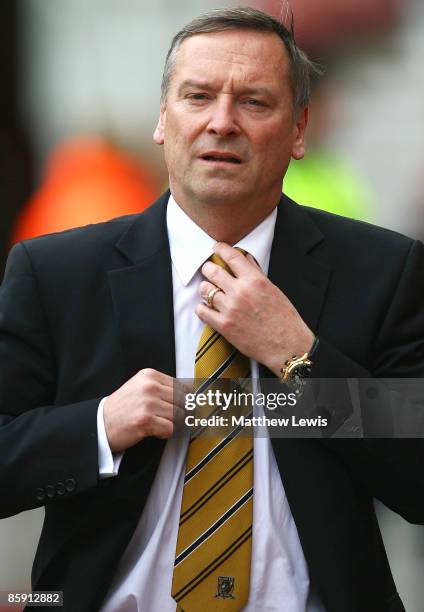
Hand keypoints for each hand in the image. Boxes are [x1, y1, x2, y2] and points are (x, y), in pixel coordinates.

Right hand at [103, 369, 186, 452]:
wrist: (101, 422)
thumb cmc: (122, 407)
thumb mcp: (141, 387)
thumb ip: (163, 387)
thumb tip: (191, 394)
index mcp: (149, 375)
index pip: (183, 386)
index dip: (185, 400)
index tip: (181, 406)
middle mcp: (149, 386)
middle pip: (183, 401)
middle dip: (179, 412)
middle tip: (166, 417)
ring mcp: (148, 403)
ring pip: (179, 415)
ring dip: (170, 423)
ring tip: (156, 423)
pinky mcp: (146, 420)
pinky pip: (170, 429)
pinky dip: (164, 433)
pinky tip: (153, 430)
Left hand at [196, 243, 313, 376]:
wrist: (286, 345)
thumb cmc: (283, 318)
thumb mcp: (273, 289)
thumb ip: (256, 273)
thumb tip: (245, 259)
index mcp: (255, 280)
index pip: (231, 257)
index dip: (220, 249)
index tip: (216, 248)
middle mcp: (240, 292)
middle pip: (212, 271)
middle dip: (208, 269)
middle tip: (209, 270)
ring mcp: (230, 309)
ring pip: (205, 290)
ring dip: (205, 289)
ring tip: (210, 291)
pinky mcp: (224, 326)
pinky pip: (202, 311)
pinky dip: (202, 308)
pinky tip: (208, 308)